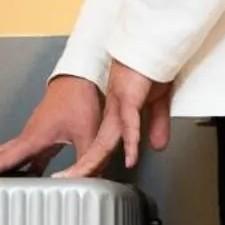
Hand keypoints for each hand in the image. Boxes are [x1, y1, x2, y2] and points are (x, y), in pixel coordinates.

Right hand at [0, 76, 101, 176]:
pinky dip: (16, 167)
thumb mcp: (88, 134)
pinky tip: (21, 178)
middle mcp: (28, 136)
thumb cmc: (80, 97)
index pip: (2, 159)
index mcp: (34, 137)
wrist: (81, 75)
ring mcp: (32, 135)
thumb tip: (84, 182)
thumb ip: (87, 162)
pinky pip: (23, 155)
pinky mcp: (41, 135)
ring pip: (6, 154)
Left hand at [63, 61, 171, 176]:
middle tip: (67, 181)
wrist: (153, 43)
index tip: (86, 178)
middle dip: (83, 166)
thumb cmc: (152, 66)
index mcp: (117, 113)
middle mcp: (114, 111)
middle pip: (98, 145)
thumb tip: (156, 145)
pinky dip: (131, 142)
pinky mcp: (130, 96)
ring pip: (106, 138)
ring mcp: (120, 104)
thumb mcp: (157, 102)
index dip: (95, 162)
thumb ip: (156, 124)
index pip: (104, 144)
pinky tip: (130, 158)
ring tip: (83, 175)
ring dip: (95, 159)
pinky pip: (130, 123)